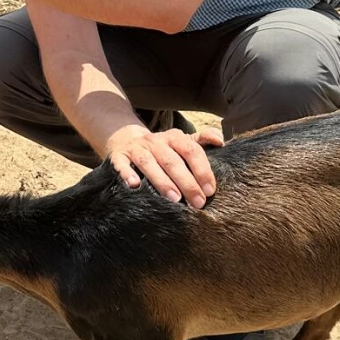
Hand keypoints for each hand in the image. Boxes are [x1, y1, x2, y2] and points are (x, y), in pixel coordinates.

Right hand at [104, 123, 224, 206]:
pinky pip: (121, 164)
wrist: (124, 138)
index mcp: (174, 137)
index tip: (210, 190)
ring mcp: (136, 149)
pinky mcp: (118, 157)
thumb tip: (221, 141)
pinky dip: (127, 173)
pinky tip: (134, 185)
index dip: (202, 170)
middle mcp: (155, 141)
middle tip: (198, 202)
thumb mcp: (180, 141)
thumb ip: (201, 140)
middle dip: (186, 182)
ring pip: (149, 163)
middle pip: (172, 161)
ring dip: (162, 181)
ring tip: (174, 199)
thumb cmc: (160, 147)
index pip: (191, 151)